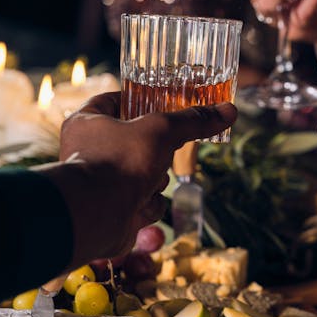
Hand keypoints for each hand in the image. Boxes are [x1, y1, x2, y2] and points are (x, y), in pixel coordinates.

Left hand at [42, 92, 236, 266]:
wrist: (97, 217)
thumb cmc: (118, 162)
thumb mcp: (162, 131)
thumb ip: (194, 120)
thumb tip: (229, 110)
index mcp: (87, 121)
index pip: (114, 99)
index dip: (139, 99)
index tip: (163, 101)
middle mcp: (89, 150)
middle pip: (136, 140)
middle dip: (157, 150)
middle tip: (166, 146)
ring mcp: (100, 182)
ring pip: (144, 173)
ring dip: (155, 179)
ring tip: (149, 180)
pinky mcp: (112, 209)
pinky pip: (143, 201)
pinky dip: (148, 204)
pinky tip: (141, 205)